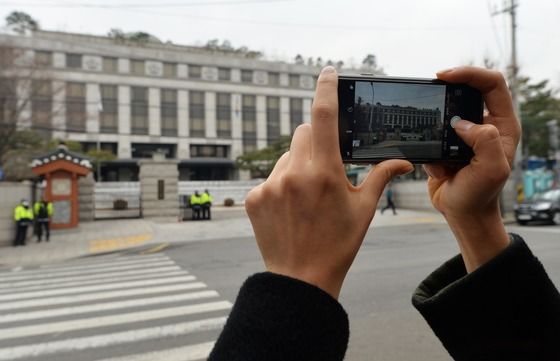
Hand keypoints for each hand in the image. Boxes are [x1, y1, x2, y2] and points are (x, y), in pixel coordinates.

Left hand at [245, 66, 412, 298]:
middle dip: (316, 142)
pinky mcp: (253, 197)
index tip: (327, 72)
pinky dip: (281, 184)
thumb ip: (381, 177)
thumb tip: (404, 160)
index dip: (325, 88)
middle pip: (303, 133)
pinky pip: (270, 177)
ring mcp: (270, 185)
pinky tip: (289, 208)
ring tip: (306, 198)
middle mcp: (294, 174)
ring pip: (286, 156)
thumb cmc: (338, 244)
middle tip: (325, 170)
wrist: (301, 277)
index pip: (323, 116)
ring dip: (298, 165)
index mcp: (325, 173)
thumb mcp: (363, 209)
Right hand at [424, 67, 520, 271]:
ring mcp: (464, 134)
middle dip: (448, 90)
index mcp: (502, 125)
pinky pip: (431, 132)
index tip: (444, 76)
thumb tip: (463, 123)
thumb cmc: (481, 195)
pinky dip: (428, 144)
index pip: (492, 84)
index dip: (470, 73)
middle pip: (467, 89)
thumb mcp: (492, 170)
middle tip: (431, 89)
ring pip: (445, 110)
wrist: (462, 214)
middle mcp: (485, 125)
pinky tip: (437, 166)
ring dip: (435, 122)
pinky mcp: (445, 144)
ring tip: (436, 143)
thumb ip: (485, 141)